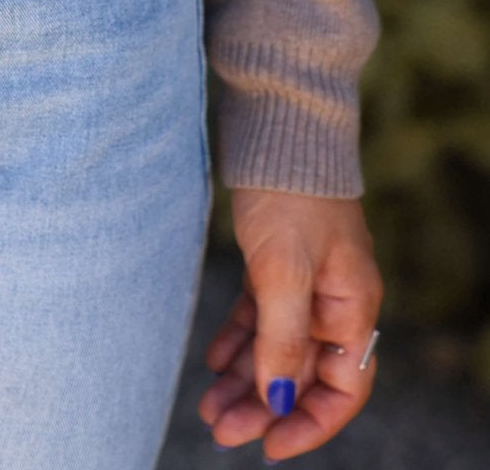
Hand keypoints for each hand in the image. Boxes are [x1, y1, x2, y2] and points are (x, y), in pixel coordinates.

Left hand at [198, 188, 381, 458]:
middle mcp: (333, 300)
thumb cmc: (290, 191)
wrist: (276, 122)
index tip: (269, 445)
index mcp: (352, 306)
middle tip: (220, 429)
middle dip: (263, 405)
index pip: (342, 386)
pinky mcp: (276, 261)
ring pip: (275, 346)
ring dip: (245, 379)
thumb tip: (277, 397)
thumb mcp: (284, 269)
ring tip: (208, 406)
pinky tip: (213, 360)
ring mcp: (305, 281)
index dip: (309, 421)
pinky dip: (239, 340)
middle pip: (301, 371)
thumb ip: (282, 336)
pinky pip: (259, 316)